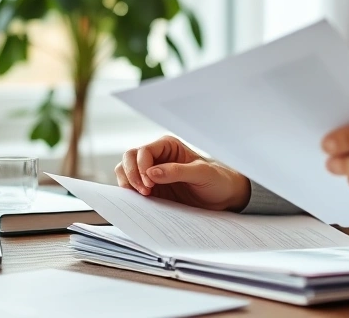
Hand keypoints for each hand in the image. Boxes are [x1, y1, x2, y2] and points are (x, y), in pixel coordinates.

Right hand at [115, 135, 250, 211]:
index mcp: (168, 146)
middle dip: (131, 174)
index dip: (141, 167)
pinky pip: (132, 188)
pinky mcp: (151, 188)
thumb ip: (177, 171)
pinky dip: (130, 193)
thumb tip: (151, 172)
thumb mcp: (202, 174)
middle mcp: (157, 157)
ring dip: (128, 183)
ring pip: (125, 171)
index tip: (150, 184)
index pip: (143, 151)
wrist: (223, 197)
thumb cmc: (217, 180)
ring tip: (143, 197)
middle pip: (129, 158)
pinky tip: (141, 201)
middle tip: (145, 192)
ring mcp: (152, 173)